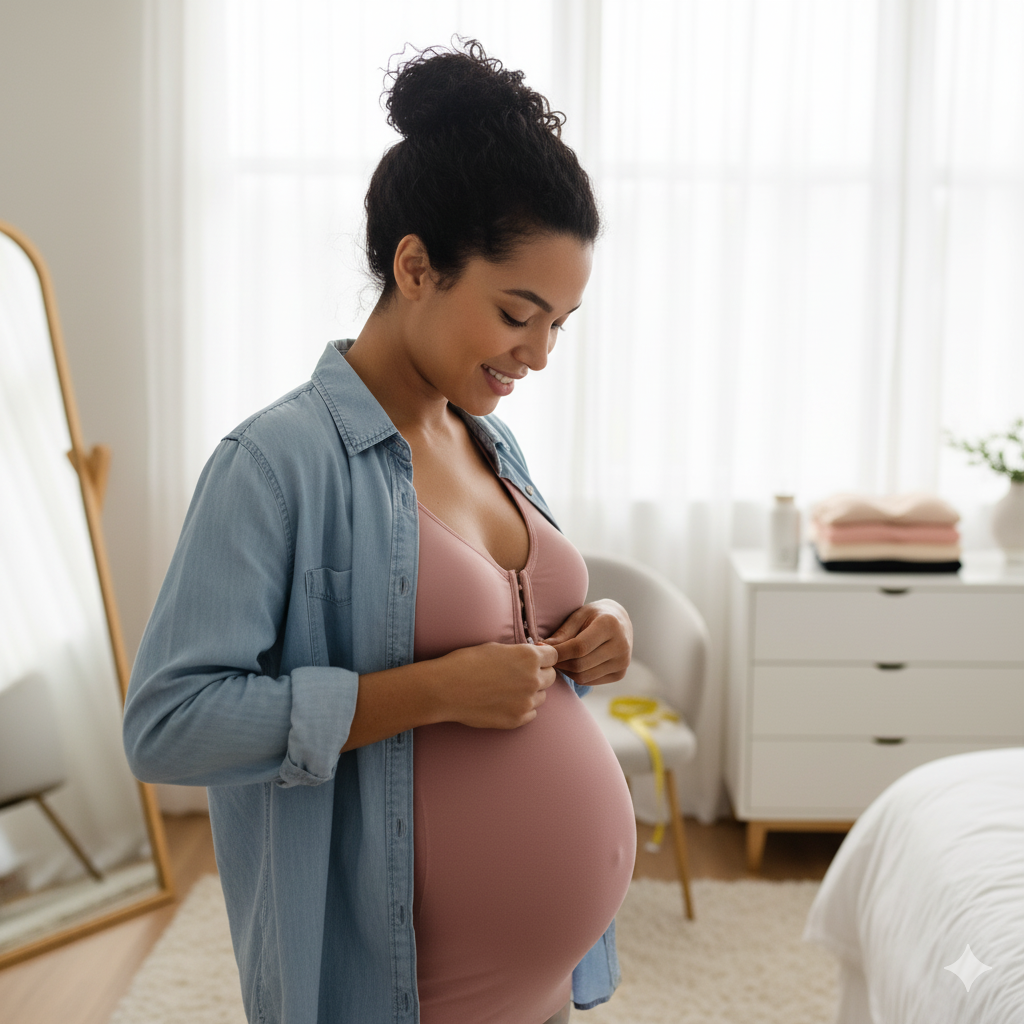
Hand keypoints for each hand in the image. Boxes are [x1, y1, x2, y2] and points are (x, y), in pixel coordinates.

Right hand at [437, 641, 558, 728]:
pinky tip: (506, 702)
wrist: (446, 689)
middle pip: (551, 676)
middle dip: (540, 674)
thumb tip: (535, 657)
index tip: (535, 659)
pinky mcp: (517, 719)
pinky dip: (523, 708)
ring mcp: (526, 702)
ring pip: (542, 696)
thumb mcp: (497, 648)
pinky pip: (531, 713)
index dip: (544, 656)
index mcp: (529, 657)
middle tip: (520, 675)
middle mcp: (533, 679)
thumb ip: (520, 654)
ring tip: (509, 689)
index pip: (554, 656)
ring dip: (532, 692)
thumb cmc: (467, 662)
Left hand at [543, 599, 632, 685]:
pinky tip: (572, 664)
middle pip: (581, 664)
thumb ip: (562, 633)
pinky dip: (576, 675)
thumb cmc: (593, 616)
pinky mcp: (620, 674)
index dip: (559, 652)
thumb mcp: (578, 616)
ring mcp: (623, 662)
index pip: (579, 647)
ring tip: (559, 660)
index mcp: (610, 625)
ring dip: (566, 671)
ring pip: (584, 676)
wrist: (620, 622)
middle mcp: (621, 645)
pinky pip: (589, 681)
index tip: (542, 650)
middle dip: (560, 663)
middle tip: (548, 657)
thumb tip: (542, 648)